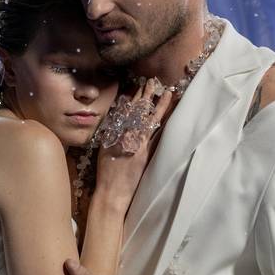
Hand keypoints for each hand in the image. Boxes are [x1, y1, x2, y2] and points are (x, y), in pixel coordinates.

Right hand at [92, 78, 174, 206]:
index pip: (126, 110)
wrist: (112, 192)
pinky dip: (163, 125)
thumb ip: (112, 133)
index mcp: (114, 134)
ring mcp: (138, 146)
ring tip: (168, 93)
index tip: (140, 85)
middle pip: (139, 112)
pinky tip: (170, 116)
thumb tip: (119, 118)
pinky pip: (157, 137)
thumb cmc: (106, 172)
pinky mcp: (147, 155)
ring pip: (151, 121)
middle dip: (147, 96)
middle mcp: (126, 137)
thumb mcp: (104, 148)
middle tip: (154, 82)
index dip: (134, 97)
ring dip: (160, 106)